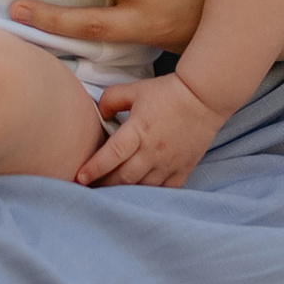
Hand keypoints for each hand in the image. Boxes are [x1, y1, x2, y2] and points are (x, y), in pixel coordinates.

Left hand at [78, 71, 223, 188]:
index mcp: (139, 130)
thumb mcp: (135, 89)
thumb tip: (100, 114)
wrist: (204, 97)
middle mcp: (152, 151)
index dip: (94, 168)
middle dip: (103, 185)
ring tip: (108, 193)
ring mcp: (168, 163)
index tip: (79, 177)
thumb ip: (111, 99)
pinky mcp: (182, 169)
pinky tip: (138, 194)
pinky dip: (148, 194)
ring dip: (123, 192)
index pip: (112, 155)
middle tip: (88, 189)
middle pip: (123, 177)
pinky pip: (163, 190)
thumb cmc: (168, 92)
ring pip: (141, 187)